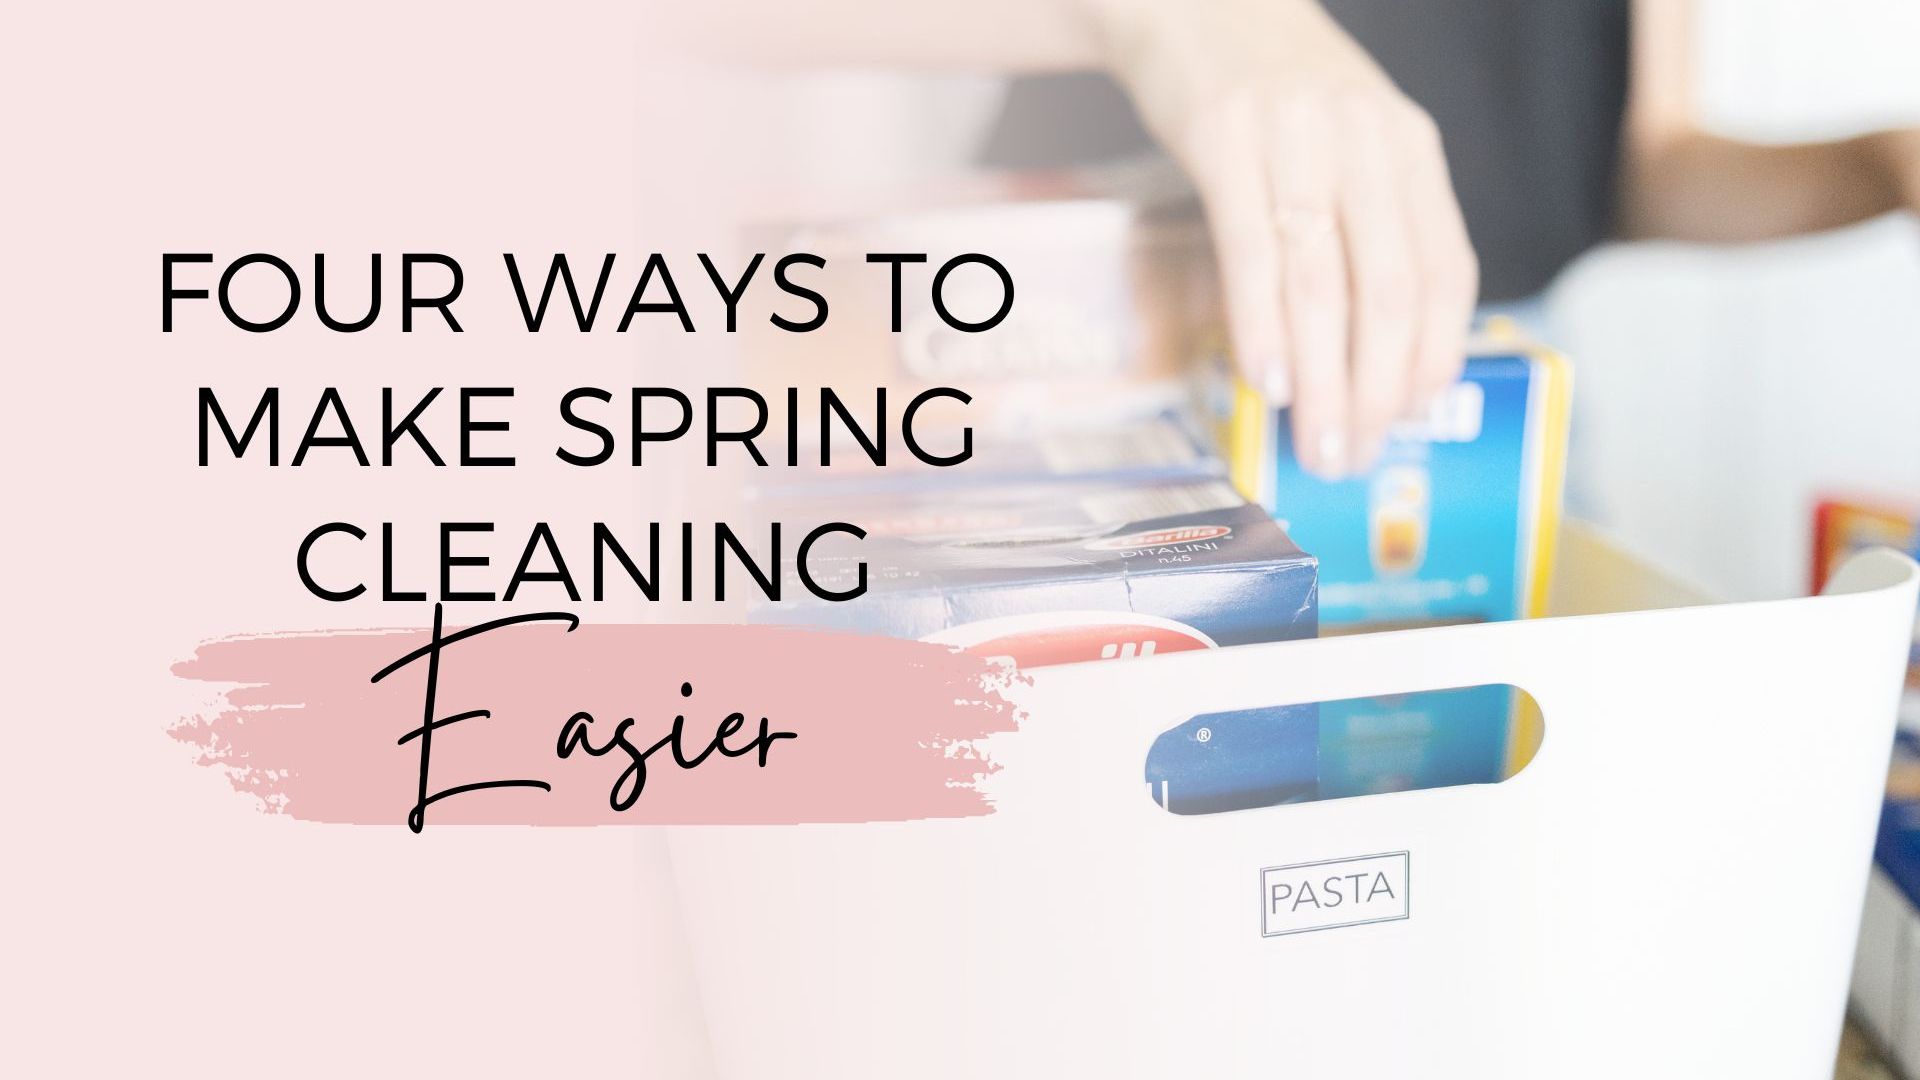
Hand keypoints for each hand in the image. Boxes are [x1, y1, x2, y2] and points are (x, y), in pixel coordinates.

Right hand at [1090, 0, 1477, 477]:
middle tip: (1353, 453)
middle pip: (1389, 289)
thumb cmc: (1269, 91)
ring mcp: (1296, 135)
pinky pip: (1253, 246)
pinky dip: (1263, 323)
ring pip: (1324, 280)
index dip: (1430, 359)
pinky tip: (1267, 378)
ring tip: (1316, 438)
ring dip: (1324, 376)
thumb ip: (1365, 227)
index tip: (1408, 422)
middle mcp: (1366, 139)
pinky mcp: (1225, 136)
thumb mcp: (1344, 143)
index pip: (1444, 272)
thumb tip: (1364, 353)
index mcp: (1408, 149)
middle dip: (1377, 388)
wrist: (1191, 0)